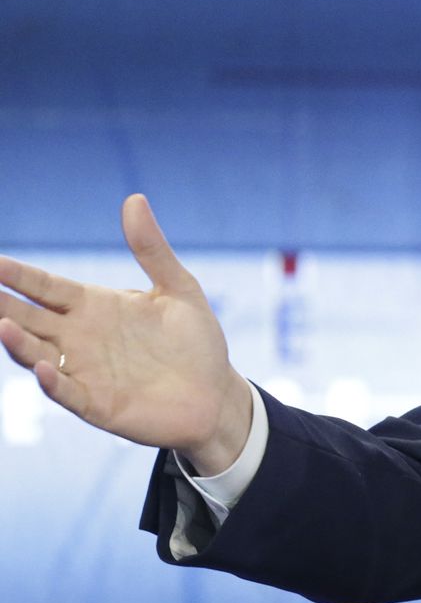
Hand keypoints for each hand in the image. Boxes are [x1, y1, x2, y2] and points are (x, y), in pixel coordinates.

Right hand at [0, 194, 253, 472]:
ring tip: (1, 324)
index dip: (16, 274)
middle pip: (27, 316)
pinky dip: (52, 382)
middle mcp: (79, 337)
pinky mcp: (99, 404)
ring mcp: (85, 371)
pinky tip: (42, 368)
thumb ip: (152, 249)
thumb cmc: (195, 342)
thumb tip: (135, 198)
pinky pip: (67, 392)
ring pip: (36, 353)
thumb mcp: (179, 289)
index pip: (44, 286)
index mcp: (93, 306)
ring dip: (17, 341)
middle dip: (1, 303)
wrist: (217, 394)